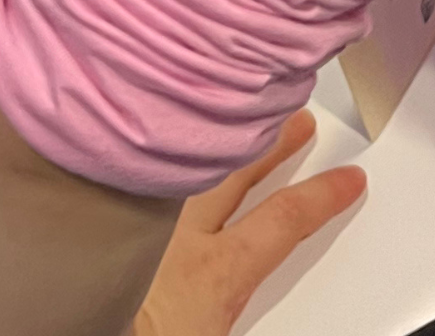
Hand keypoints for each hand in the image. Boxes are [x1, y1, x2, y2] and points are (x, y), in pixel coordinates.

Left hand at [131, 112, 364, 335]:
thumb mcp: (204, 327)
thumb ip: (228, 309)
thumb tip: (247, 267)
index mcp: (211, 276)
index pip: (283, 224)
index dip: (322, 198)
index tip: (348, 179)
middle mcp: (172, 239)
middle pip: (237, 175)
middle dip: (272, 145)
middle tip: (298, 122)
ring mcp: (128, 225)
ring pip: (180, 164)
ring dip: (211, 139)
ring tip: (230, 120)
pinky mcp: (86, 225)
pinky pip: (126, 174)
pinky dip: (149, 156)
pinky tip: (147, 151)